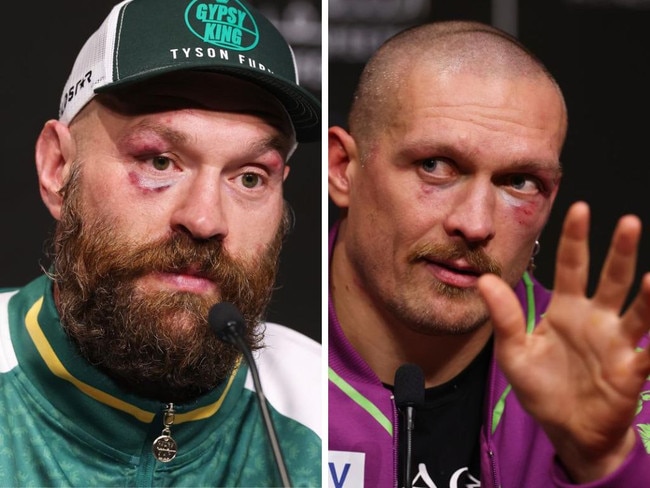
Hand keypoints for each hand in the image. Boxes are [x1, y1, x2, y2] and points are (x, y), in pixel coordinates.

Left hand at [477, 201, 649, 482]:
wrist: (566, 428)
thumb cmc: (541, 387)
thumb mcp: (514, 352)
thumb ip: (504, 317)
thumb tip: (484, 279)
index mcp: (566, 310)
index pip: (571, 266)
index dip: (574, 239)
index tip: (578, 208)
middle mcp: (595, 319)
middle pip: (610, 279)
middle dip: (618, 252)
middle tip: (626, 222)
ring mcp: (617, 343)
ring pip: (638, 311)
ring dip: (649, 294)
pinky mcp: (631, 370)